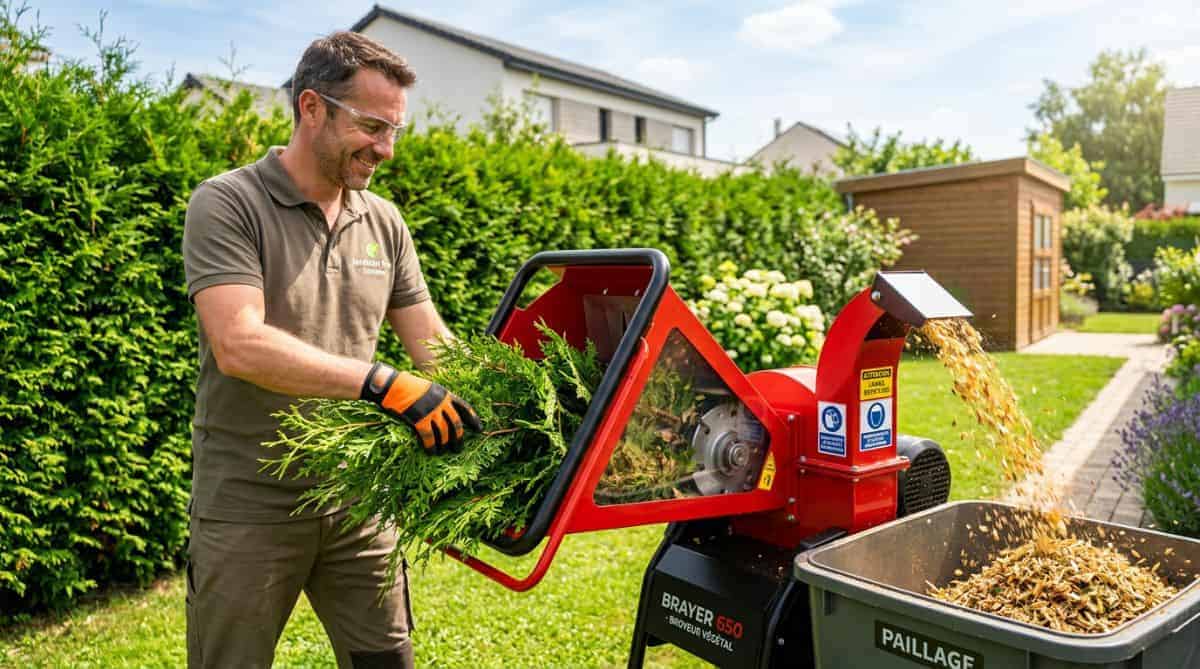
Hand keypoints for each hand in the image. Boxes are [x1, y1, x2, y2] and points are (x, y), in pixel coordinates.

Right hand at [360, 362, 481, 454]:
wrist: (391, 385)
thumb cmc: (407, 386)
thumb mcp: (428, 388)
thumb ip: (438, 398)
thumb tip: (445, 411)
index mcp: (445, 393)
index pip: (464, 407)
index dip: (473, 419)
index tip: (479, 429)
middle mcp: (441, 402)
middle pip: (456, 423)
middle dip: (459, 437)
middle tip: (459, 448)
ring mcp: (431, 411)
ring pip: (444, 432)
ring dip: (445, 444)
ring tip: (445, 452)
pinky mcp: (419, 420)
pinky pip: (429, 437)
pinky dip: (432, 446)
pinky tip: (432, 452)